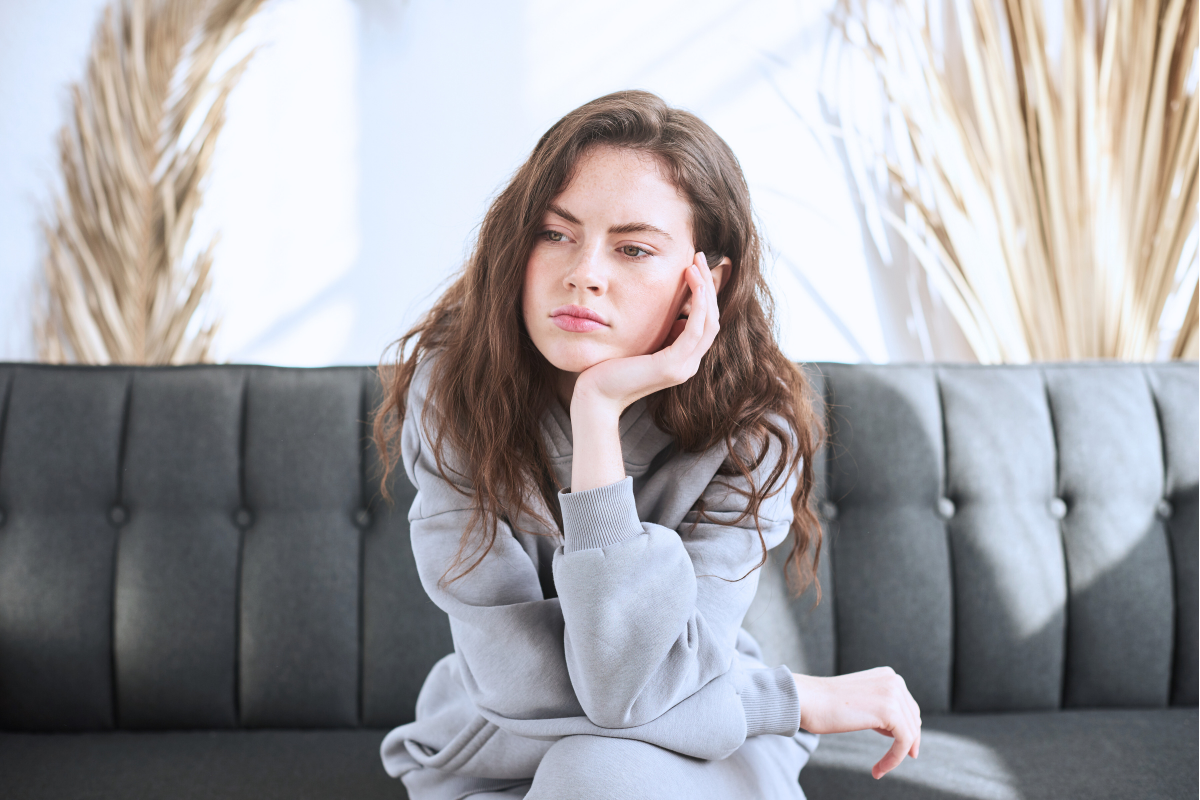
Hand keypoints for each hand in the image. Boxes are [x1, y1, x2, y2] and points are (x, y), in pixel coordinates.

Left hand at [571, 251, 719, 416]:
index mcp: (683, 359)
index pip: (705, 322)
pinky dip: (699, 304)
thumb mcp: (641, 342)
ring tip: (696, 263)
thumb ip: (660, 331)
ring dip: (706, 289)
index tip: (695, 265)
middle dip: (709, 285)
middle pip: (712, 319)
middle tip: (701, 256)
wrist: (595, 396)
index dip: (705, 293)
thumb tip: (673, 312)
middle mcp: (689, 365)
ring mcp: (683, 367)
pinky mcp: (672, 366)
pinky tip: (694, 283)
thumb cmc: (610, 368)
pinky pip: (695, 330)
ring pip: (709, 322)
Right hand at [792, 668, 921, 779]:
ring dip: (897, 755)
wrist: (807, 700)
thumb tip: (896, 730)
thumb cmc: (825, 704)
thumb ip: (879, 708)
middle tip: (891, 762)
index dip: (908, 730)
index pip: (908, 707)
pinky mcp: (891, 711)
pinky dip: (894, 759)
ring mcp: (894, 694)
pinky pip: (904, 742)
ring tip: (879, 769)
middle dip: (907, 743)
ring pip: (910, 733)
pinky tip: (878, 770)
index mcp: (888, 675)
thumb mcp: (860, 700)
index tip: (902, 750)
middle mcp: (894, 680)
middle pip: (913, 719)